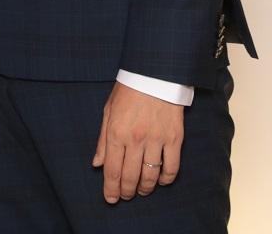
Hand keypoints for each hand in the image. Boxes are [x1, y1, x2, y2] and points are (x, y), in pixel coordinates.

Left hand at [91, 82, 182, 202]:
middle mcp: (136, 139)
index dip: (111, 189)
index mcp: (117, 132)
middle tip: (126, 196)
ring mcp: (156, 139)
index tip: (111, 199)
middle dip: (126, 192)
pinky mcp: (174, 138)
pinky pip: (172, 167)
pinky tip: (161, 181)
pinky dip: (166, 179)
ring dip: (145, 188)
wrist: (154, 73)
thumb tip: (97, 164)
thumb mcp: (108, 112)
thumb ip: (103, 140)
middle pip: (130, 177)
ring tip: (141, 190)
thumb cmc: (128, 91)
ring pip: (151, 176)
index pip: (112, 170)